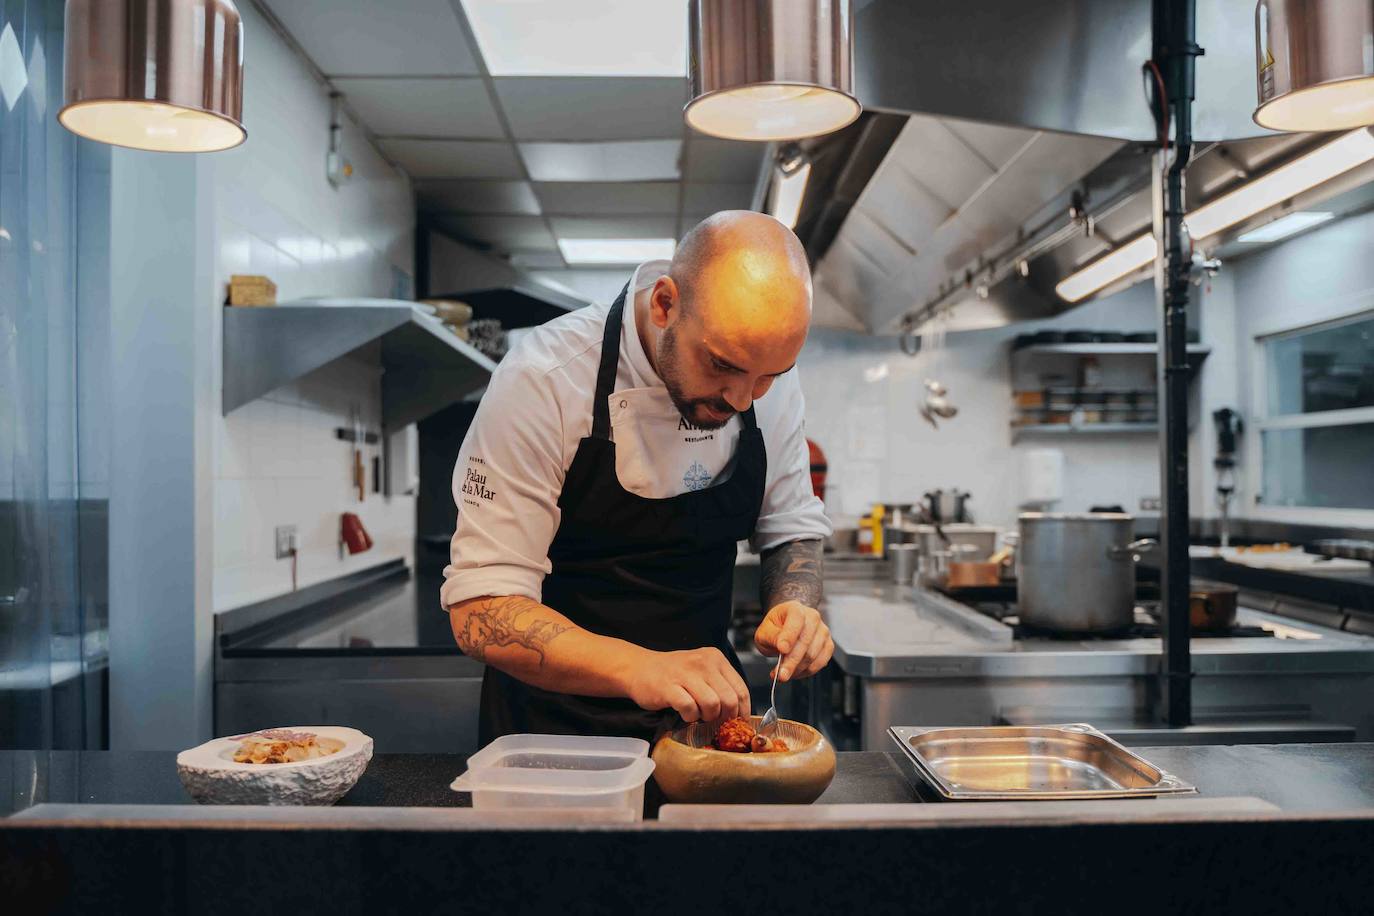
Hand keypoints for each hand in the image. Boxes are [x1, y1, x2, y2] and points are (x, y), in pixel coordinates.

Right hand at [623, 646, 750, 722]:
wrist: (639, 668)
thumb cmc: (673, 675)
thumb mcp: (702, 672)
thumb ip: (721, 686)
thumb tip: (739, 714)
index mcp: (715, 658)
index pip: (741, 690)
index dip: (741, 712)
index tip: (736, 723)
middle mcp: (703, 662)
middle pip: (730, 700)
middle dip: (724, 717)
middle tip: (713, 721)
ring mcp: (685, 673)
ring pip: (712, 705)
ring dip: (706, 717)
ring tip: (697, 714)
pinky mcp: (669, 686)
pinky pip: (690, 708)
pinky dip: (689, 716)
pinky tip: (684, 713)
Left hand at [754, 601, 832, 681]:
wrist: (786, 628)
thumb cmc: (776, 628)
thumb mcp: (765, 631)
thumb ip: (772, 637)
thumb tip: (782, 646)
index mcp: (795, 608)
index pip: (796, 620)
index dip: (789, 636)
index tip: (782, 649)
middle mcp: (813, 618)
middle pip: (805, 642)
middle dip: (792, 662)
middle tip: (780, 674)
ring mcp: (823, 631)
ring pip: (813, 655)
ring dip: (798, 669)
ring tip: (783, 674)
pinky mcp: (828, 645)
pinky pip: (820, 662)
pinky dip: (806, 671)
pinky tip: (795, 673)